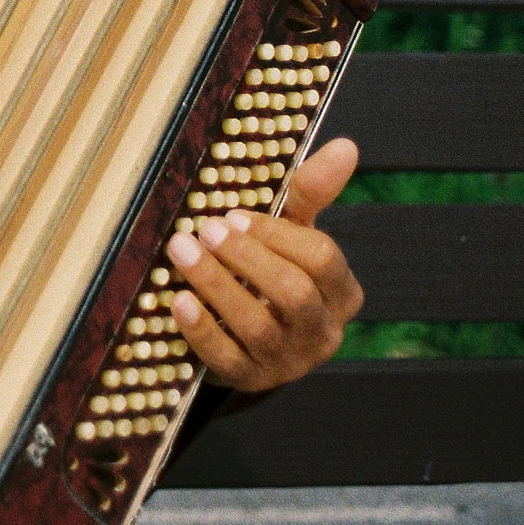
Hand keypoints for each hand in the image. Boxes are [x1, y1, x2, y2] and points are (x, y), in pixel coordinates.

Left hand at [165, 135, 364, 392]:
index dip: (277, 236)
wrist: (249, 337)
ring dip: (216, 285)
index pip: (323, 260)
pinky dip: (202, 330)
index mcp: (342, 294)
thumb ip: (311, 193)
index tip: (233, 215)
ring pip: (259, 328)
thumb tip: (345, 144)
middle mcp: (323, 332)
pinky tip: (177, 301)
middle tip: (204, 229)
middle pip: (294, 294)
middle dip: (246, 258)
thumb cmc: (272, 270)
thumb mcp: (292, 232)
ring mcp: (289, 362)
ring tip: (179, 250)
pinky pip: (228, 360)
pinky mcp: (251, 380)